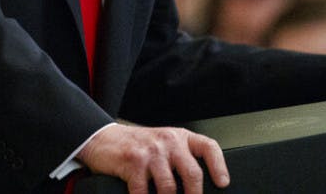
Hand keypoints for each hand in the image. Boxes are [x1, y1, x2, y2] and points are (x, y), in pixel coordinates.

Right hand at [77, 123, 228, 193]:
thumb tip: (196, 188)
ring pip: (169, 188)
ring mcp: (150, 152)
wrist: (103, 138)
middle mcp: (168, 141)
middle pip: (192, 174)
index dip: (219, 166)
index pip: (208, 147)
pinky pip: (143, 192)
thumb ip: (180, 160)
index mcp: (179, 137)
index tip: (223, 183)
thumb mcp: (162, 145)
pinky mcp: (133, 162)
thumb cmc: (136, 146)